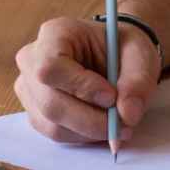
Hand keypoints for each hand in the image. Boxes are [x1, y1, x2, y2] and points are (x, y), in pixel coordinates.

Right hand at [14, 16, 161, 143]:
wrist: (114, 56)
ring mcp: (29, 87)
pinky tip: (101, 125)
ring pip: (52, 124)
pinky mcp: (35, 110)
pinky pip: (55, 133)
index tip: (111, 96)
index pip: (51, 67)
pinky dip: (82, 136)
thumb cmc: (122, 49)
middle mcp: (32, 60)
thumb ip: (137, 82)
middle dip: (91, 120)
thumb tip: (128, 115)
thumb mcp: (140, 55)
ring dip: (89, 131)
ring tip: (118, 124)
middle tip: (123, 123)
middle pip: (50, 102)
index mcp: (54, 34)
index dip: (81, 87)